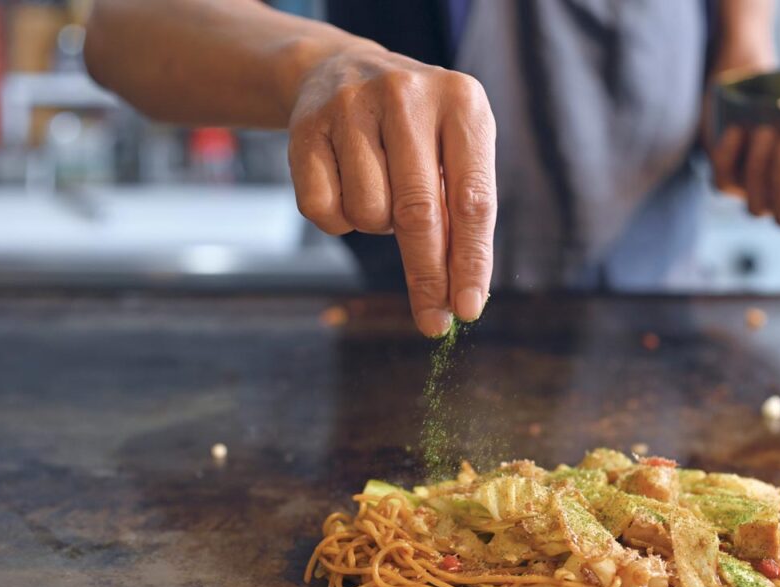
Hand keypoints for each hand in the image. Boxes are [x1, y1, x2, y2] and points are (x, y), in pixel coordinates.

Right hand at [287, 47, 496, 336]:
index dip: (471, 262)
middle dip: (428, 277)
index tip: (469, 309)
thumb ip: (460, 208)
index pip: (473, 201)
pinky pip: (323, 211)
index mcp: (462, 102)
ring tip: (381, 191)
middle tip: (432, 322)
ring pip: (368, 214)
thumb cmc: (416, 129)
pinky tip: (345, 185)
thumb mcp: (453, 149)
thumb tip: (459, 291)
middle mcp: (408, 96)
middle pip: (419, 214)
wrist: (343, 70)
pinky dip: (338, 219)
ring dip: (377, 227)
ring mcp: (352, 107)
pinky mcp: (306, 127)